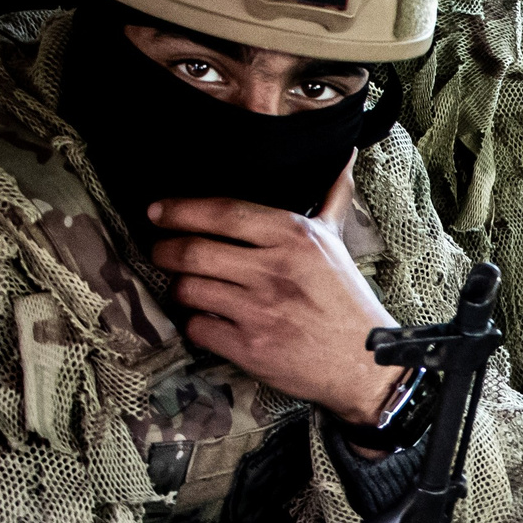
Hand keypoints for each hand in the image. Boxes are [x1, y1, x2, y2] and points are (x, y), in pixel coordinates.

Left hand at [147, 156, 393, 424]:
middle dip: (165, 250)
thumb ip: (331, 199)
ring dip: (179, 288)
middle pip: (194, 251)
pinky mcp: (249, 347)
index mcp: (294, 237)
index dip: (180, 210)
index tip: (157, 211)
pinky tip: (205, 319)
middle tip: (160, 251)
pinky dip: (194, 323)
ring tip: (186, 286)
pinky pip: (198, 328)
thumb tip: (345, 159)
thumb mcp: (337, 243)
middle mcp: (274, 270)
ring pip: (189, 289)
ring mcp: (259, 310)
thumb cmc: (346, 300)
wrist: (365, 363)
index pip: (222, 213)